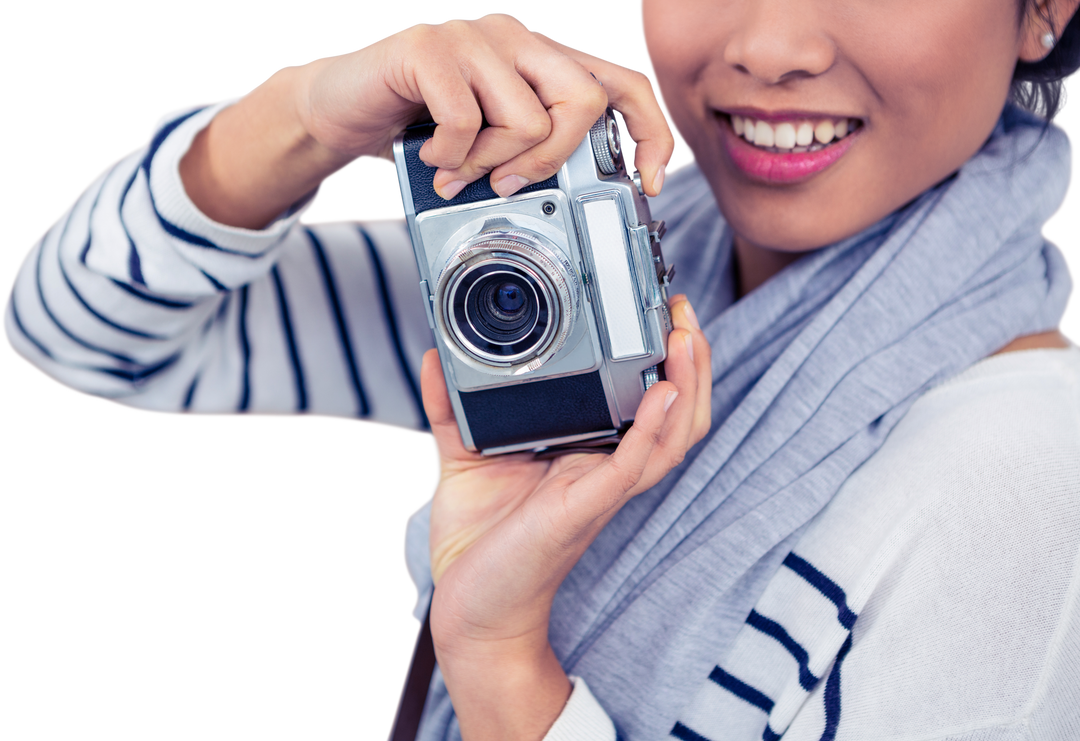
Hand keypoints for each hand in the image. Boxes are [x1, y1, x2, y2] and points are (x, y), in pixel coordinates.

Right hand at [300, 11, 676, 197]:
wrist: (339, 108)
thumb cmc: (419, 129)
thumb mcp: (492, 144)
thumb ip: (535, 151)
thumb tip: (589, 190)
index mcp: (541, 58)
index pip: (623, 84)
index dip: (650, 133)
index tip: (646, 183)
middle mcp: (515, 37)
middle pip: (584, 100)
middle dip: (552, 160)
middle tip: (510, 184)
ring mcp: (472, 35)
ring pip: (527, 118)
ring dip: (490, 165)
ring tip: (457, 171)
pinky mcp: (428, 47)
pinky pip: (467, 118)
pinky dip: (451, 157)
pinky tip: (432, 157)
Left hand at [423, 295, 709, 740]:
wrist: (471, 608)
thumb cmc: (477, 541)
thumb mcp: (462, 456)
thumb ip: (450, 405)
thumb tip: (434, 355)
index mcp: (586, 455)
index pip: (644, 405)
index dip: (663, 362)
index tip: (660, 312)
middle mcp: (603, 470)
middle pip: (676, 417)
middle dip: (693, 366)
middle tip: (686, 314)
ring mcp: (599, 490)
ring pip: (671, 439)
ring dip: (688, 387)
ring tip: (689, 339)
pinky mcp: (583, 508)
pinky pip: (632, 467)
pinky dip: (652, 430)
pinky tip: (663, 394)